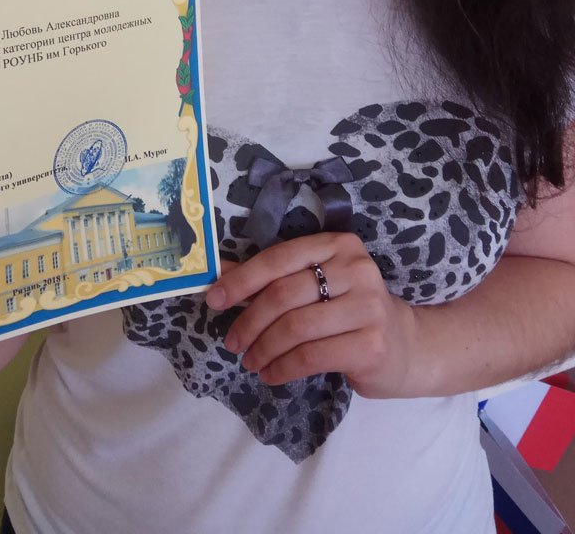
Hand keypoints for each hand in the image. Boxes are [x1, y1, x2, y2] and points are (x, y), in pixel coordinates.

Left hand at [205, 232, 417, 398]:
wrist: (405, 346)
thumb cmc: (349, 312)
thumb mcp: (316, 285)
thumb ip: (273, 278)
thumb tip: (219, 275)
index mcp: (338, 245)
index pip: (279, 259)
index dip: (241, 280)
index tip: (213, 299)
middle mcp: (356, 269)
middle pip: (283, 294)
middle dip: (249, 321)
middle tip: (232, 342)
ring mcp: (367, 306)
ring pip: (295, 328)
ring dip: (263, 348)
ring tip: (250, 361)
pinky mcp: (371, 344)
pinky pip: (310, 356)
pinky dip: (282, 368)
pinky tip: (271, 374)